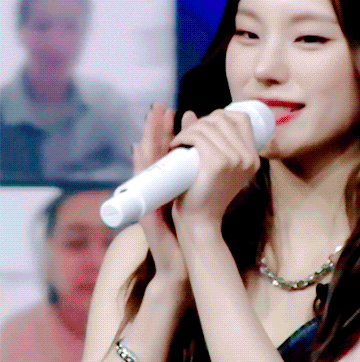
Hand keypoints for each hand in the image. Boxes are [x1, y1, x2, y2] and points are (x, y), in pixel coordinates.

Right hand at [133, 104, 187, 282]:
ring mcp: (151, 196)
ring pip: (147, 160)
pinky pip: (145, 182)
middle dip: (156, 126)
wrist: (184, 254)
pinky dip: (142, 162)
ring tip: (152, 119)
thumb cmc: (191, 222)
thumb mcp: (197, 191)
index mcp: (168, 179)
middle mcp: (157, 184)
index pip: (165, 149)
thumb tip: (217, 146)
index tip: (170, 109)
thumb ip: (201, 170)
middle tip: (159, 107)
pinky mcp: (148, 208)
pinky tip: (141, 147)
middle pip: (153, 149)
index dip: (165, 128)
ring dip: (149, 137)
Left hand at [169, 108, 260, 223]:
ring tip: (180, 143)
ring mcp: (234, 160)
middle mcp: (248, 158)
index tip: (205, 128)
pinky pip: (198, 137)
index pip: (242, 119)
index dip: (220, 116)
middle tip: (187, 138)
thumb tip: (189, 113)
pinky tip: (176, 144)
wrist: (200, 221)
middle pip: (222, 119)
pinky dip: (184, 136)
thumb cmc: (205, 194)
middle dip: (201, 123)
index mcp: (253, 158)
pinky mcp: (217, 164)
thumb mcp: (216, 166)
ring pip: (208, 127)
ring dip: (189, 130)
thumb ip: (209, 141)